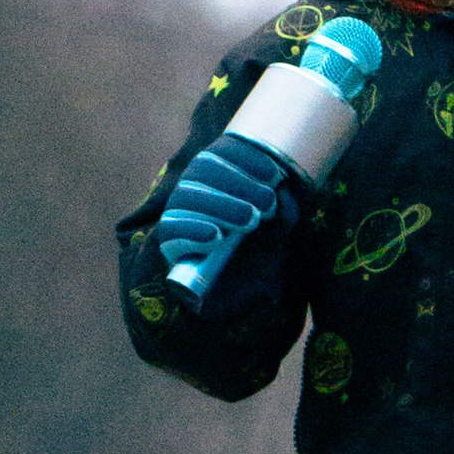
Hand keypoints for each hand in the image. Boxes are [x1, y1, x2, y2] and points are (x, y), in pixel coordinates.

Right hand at [159, 130, 296, 301]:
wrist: (235, 299)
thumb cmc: (254, 260)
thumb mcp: (276, 235)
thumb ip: (283, 216)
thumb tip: (285, 195)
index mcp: (217, 178)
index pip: (222, 153)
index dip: (245, 158)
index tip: (274, 174)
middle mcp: (194, 190)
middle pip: (204, 170)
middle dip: (240, 184)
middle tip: (266, 206)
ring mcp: (178, 214)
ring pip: (188, 197)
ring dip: (222, 205)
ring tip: (249, 222)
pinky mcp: (169, 242)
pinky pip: (171, 230)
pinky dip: (194, 230)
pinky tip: (216, 237)